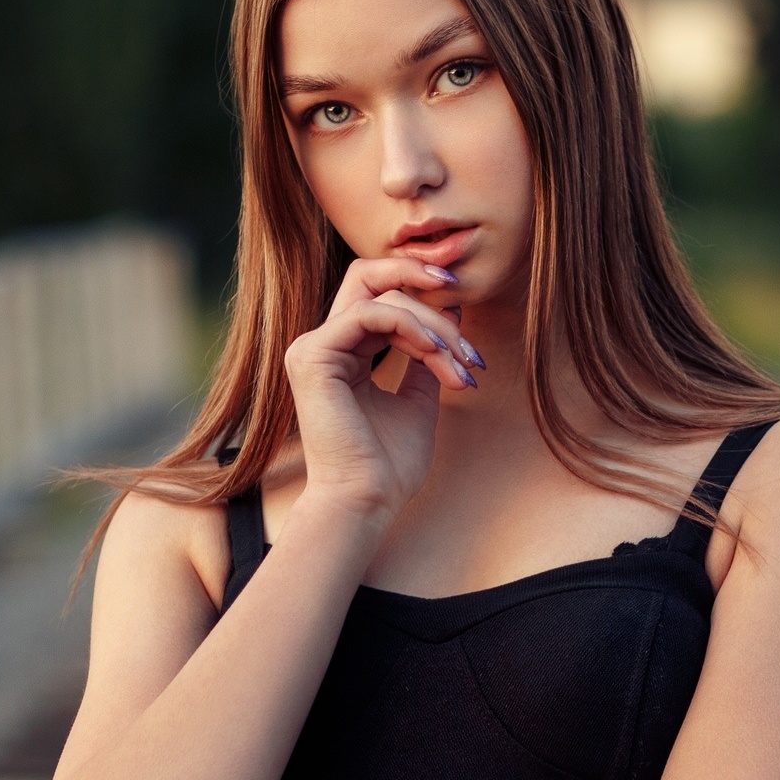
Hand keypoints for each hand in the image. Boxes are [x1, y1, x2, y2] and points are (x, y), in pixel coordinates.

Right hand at [282, 258, 483, 519]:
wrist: (366, 501)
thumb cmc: (389, 465)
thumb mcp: (419, 400)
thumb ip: (427, 357)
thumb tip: (452, 311)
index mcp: (343, 354)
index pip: (382, 298)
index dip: (426, 301)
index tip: (467, 327)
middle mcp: (323, 345)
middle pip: (370, 277)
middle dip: (420, 277)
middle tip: (461, 292)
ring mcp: (312, 348)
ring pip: (380, 296)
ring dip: (432, 324)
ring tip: (461, 361)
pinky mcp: (312, 356)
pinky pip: (369, 314)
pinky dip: (411, 327)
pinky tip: (437, 353)